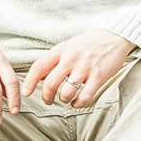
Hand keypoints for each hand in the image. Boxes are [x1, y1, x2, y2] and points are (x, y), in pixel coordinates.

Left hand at [22, 29, 136, 107]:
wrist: (114, 36)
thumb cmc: (89, 43)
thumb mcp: (68, 46)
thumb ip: (55, 59)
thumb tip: (40, 76)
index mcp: (61, 50)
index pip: (39, 67)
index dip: (30, 82)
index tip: (26, 93)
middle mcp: (71, 59)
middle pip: (51, 83)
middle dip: (47, 96)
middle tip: (48, 100)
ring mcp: (85, 68)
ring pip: (66, 92)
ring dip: (63, 100)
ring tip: (66, 99)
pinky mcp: (99, 76)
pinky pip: (85, 96)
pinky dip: (78, 104)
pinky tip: (77, 102)